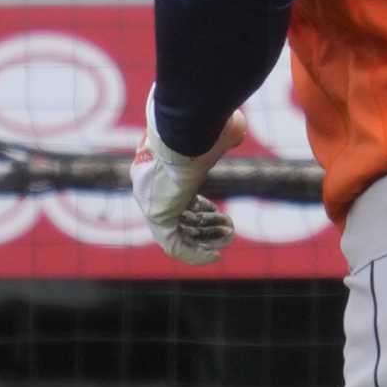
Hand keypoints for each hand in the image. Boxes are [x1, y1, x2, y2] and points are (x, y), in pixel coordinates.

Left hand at [131, 93, 246, 265]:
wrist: (184, 134)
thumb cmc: (200, 130)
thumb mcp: (213, 133)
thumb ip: (222, 137)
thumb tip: (235, 130)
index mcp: (159, 171)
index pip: (176, 197)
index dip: (199, 208)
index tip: (217, 211)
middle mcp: (151, 190)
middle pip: (178, 217)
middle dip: (204, 225)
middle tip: (228, 229)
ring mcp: (153, 204)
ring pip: (178, 233)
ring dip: (203, 240)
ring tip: (226, 241)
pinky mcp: (158, 217)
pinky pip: (174, 245)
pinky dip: (194, 254)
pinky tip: (214, 257)